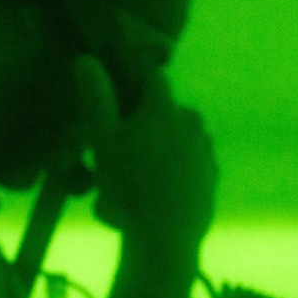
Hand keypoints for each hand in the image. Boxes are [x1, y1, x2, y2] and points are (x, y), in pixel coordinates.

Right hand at [75, 58, 215, 262]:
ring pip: (178, 140)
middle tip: (122, 155)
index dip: (137, 86)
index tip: (123, 105)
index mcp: (165, 108)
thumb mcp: (104, 141)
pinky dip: (175, 174)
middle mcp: (192, 122)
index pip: (154, 77)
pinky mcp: (211, 177)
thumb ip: (97, 99)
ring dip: (160, 152)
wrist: (165, 237)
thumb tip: (86, 60)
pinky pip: (190, 166)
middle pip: (166, 112)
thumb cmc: (129, 186)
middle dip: (147, 126)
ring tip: (136, 182)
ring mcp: (205, 150)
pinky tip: (156, 196)